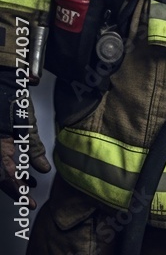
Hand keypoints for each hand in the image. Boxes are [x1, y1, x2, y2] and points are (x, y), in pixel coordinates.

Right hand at [0, 68, 50, 209]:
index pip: (6, 177)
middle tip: (29, 200)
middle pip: (1, 177)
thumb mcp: (27, 124)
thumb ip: (34, 148)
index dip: (18, 192)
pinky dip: (10, 167)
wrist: (2, 81)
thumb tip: (43, 168)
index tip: (30, 202)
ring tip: (29, 184)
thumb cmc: (13, 99)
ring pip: (0, 170)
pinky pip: (1, 160)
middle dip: (16, 189)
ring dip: (14, 178)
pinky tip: (22, 168)